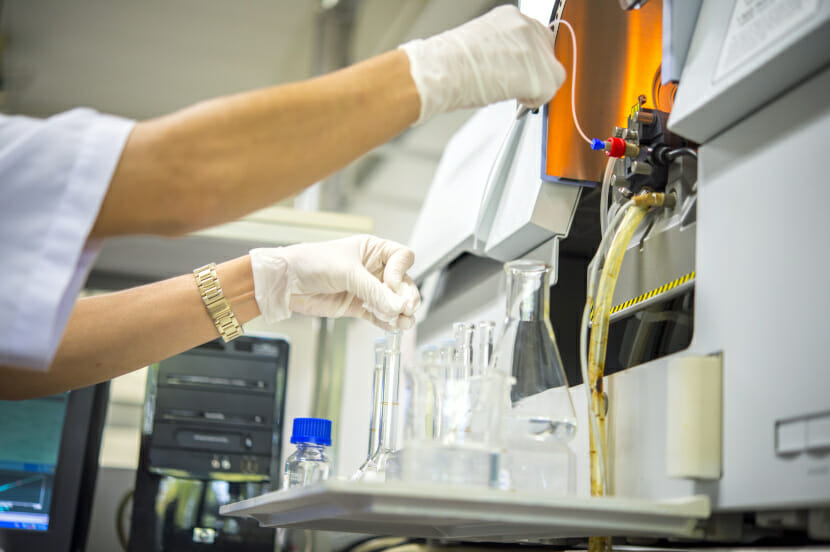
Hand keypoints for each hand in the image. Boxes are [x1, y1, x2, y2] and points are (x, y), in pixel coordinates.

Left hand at [250, 235, 419, 330]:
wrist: (286, 282)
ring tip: (404, 322)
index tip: (391, 284)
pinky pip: (379, 315)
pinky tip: (391, 326)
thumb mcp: (346, 272)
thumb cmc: (311, 262)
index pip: (401, 258)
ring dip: (400, 312)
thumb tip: (397, 306)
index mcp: (373, 250)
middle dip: (407, 296)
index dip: (401, 272)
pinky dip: (387, 322)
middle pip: (402, 282)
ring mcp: (366, 289)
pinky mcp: (357, 307)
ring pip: (393, 301)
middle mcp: (373, 268)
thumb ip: (373, 290)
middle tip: (407, 308)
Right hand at [399, 5, 564, 123]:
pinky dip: (533, 102)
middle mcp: (526, 27)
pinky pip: (547, 94)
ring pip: (552, 75)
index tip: (521, 71)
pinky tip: (514, 99)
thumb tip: (510, 67)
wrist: (442, 71)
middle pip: (549, 54)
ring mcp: (535, 50)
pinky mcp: (539, 75)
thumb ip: (503, 50)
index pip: (537, 37)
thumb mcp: (481, 45)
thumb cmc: (449, 63)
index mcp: (510, 17)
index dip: (531, 59)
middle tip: (518, 86)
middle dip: (537, 72)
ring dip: (535, 88)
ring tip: (511, 93)